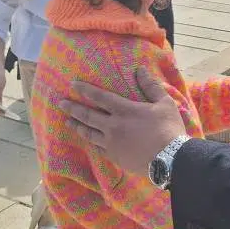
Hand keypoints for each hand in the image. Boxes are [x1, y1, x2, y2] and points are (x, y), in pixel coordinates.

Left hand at [61, 68, 185, 175]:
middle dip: (73, 108)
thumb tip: (140, 69)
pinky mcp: (114, 157)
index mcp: (124, 110)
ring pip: (89, 133)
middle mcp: (113, 126)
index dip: (85, 90)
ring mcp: (111, 143)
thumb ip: (150, 86)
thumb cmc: (169, 128)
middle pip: (88, 115)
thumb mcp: (164, 103)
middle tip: (60, 103)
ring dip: (77, 126)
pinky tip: (87, 141)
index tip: (73, 84)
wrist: (169, 159)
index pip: (100, 97)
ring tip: (68, 121)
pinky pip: (98, 148)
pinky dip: (90, 142)